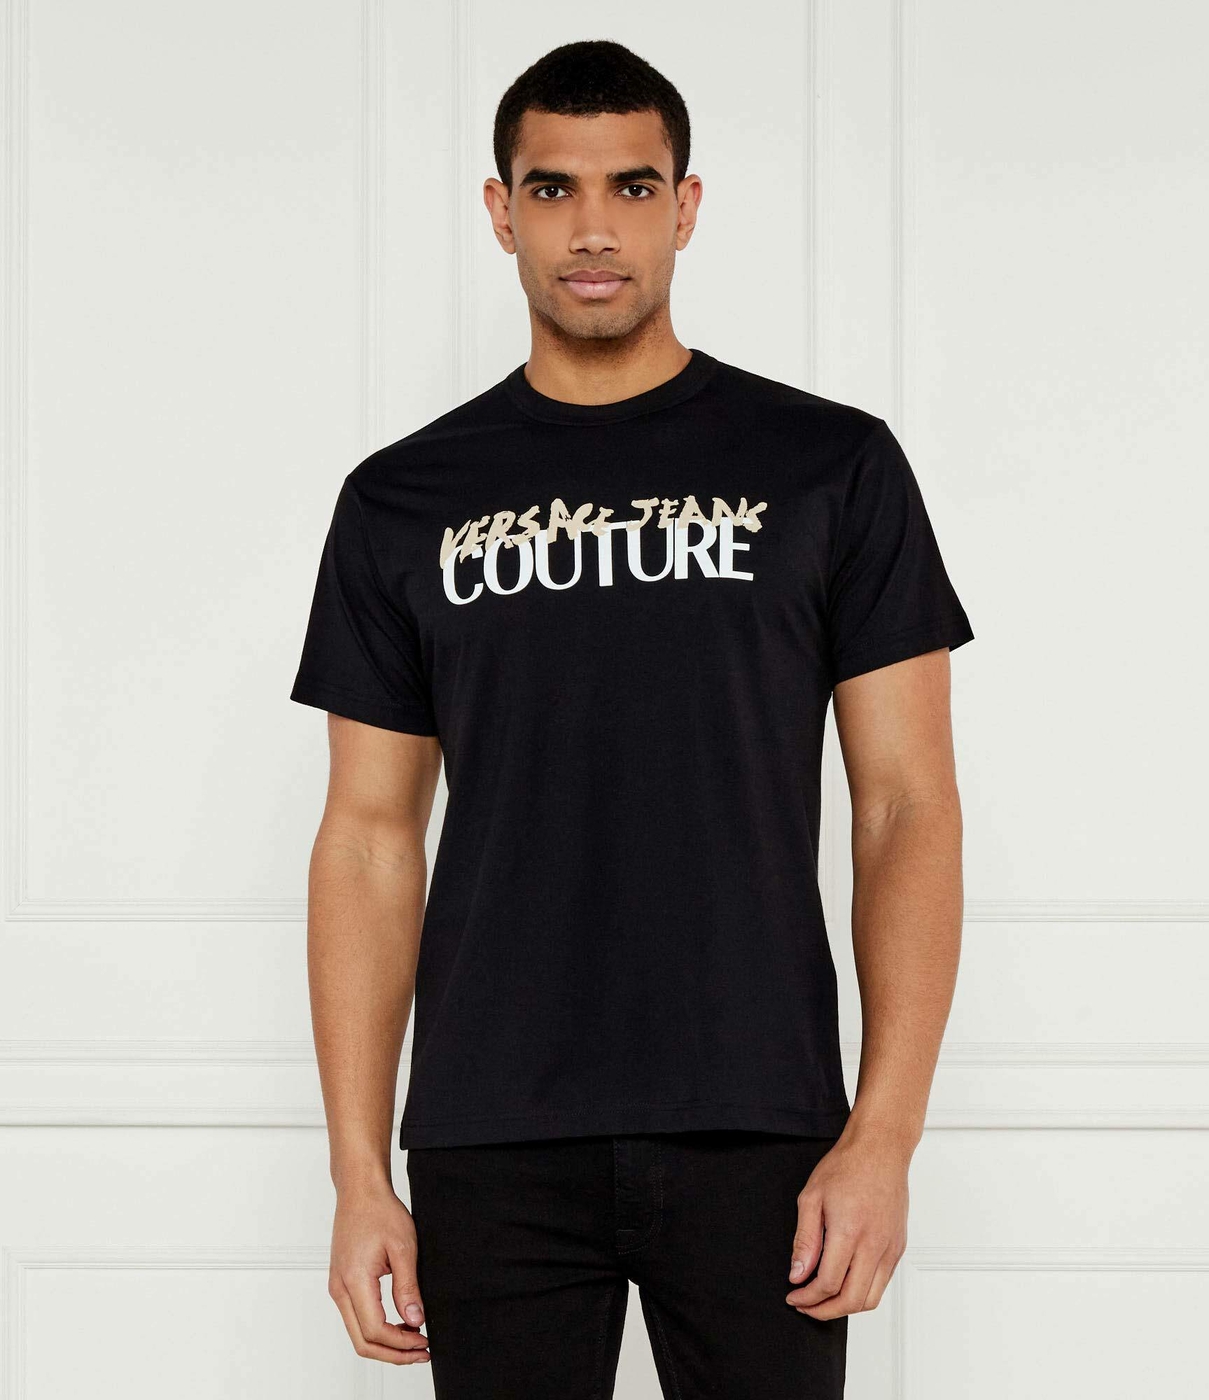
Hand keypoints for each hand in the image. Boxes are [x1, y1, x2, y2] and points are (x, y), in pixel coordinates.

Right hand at [328, 1183, 430, 1364]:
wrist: (360, 1191)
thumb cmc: (379, 1210)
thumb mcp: (404, 1246)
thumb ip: (408, 1287)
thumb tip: (415, 1319)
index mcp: (354, 1280)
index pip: (375, 1330)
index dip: (401, 1344)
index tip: (423, 1342)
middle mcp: (340, 1289)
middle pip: (363, 1342)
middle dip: (393, 1354)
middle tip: (421, 1352)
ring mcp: (338, 1287)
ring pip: (358, 1333)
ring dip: (386, 1344)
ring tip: (414, 1340)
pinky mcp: (342, 1284)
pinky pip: (356, 1318)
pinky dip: (378, 1329)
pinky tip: (400, 1324)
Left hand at [783, 1128, 909, 1318]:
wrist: (880, 1149)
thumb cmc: (846, 1166)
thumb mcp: (811, 1197)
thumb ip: (804, 1240)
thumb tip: (797, 1274)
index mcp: (849, 1232)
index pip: (828, 1284)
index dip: (807, 1298)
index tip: (793, 1295)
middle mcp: (874, 1245)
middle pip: (851, 1301)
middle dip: (824, 1311)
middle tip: (805, 1305)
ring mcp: (890, 1248)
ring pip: (871, 1299)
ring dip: (845, 1307)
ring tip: (824, 1300)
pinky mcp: (898, 1246)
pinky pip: (883, 1283)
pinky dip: (863, 1292)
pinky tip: (845, 1282)